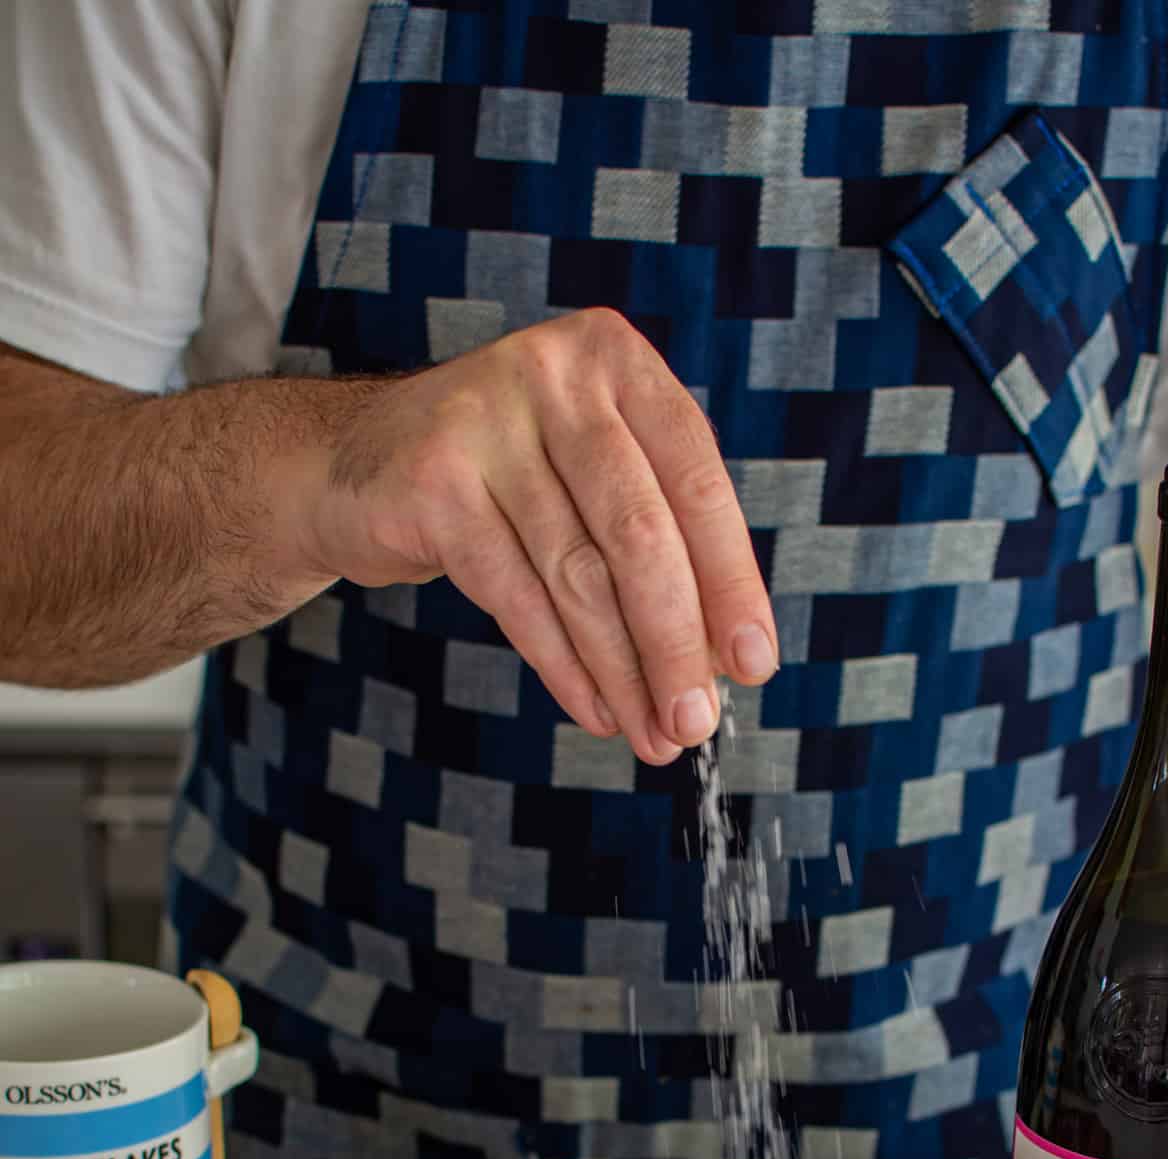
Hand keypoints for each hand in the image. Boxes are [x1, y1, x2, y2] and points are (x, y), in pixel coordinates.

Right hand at [301, 309, 778, 763]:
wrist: (357, 463)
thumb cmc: (506, 476)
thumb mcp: (590, 473)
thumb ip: (659, 535)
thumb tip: (723, 658)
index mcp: (615, 358)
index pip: (697, 482)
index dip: (732, 583)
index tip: (754, 664)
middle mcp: (554, 374)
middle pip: (640, 534)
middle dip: (677, 643)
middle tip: (697, 722)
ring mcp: (488, 423)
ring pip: (578, 576)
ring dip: (623, 673)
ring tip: (652, 733)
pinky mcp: (434, 483)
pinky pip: (516, 598)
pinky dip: (564, 668)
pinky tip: (595, 709)